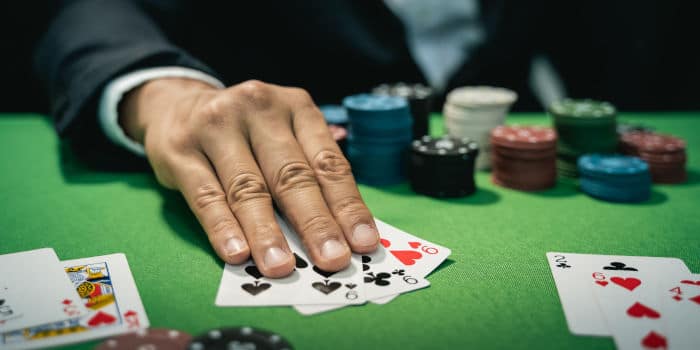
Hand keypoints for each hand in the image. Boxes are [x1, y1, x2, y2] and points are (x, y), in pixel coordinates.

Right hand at [119, 79, 378, 276]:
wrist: (178, 103)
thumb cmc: (247, 132)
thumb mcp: (284, 132)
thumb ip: (310, 171)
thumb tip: (343, 232)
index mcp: (296, 106)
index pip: (327, 161)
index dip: (347, 205)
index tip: (362, 242)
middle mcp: (258, 109)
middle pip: (291, 175)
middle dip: (315, 222)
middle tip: (332, 259)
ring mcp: (216, 126)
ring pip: (248, 188)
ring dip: (267, 233)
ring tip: (282, 267)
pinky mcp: (180, 149)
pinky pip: (206, 195)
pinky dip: (223, 227)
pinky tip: (237, 254)